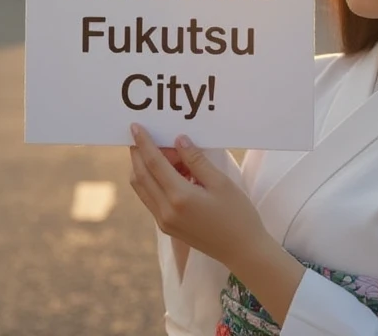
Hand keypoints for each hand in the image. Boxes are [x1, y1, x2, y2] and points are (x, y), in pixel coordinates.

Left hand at [128, 123, 269, 268]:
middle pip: (140, 175)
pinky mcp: (166, 227)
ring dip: (146, 168)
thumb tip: (179, 140)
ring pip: (142, 187)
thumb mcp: (221, 183)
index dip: (143, 143)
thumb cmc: (238, 215)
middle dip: (141, 153)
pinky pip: (151, 198)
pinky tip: (174, 174)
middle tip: (157, 138)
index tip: (135, 126)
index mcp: (179, 197)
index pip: (153, 163)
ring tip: (170, 156)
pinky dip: (154, 182)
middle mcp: (165, 211)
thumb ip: (196, 160)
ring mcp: (163, 221)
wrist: (242, 251)